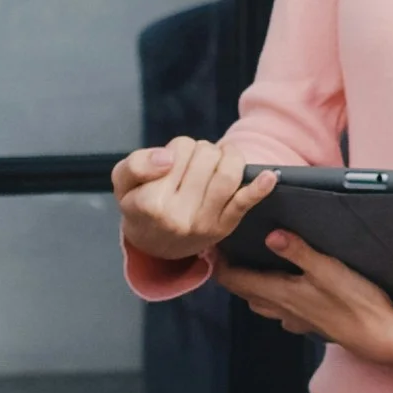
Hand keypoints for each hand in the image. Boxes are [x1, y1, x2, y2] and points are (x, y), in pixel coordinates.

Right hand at [114, 136, 274, 263]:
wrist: (156, 243)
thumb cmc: (139, 204)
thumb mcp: (123, 183)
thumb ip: (137, 164)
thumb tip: (167, 159)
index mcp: (151, 203)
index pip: (178, 151)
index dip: (177, 149)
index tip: (170, 162)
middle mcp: (179, 216)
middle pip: (205, 157)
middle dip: (201, 150)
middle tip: (192, 163)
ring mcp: (205, 224)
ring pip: (226, 174)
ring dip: (226, 157)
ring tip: (217, 159)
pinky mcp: (225, 226)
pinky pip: (244, 203)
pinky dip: (259, 188)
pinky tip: (270, 176)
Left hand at [217, 232, 392, 366]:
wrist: (381, 337)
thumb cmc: (358, 303)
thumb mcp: (329, 270)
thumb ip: (299, 252)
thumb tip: (270, 235)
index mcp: (280, 293)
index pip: (235, 280)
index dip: (219, 264)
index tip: (212, 245)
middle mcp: (282, 309)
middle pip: (243, 291)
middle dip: (231, 272)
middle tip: (226, 251)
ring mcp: (295, 319)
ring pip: (260, 303)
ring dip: (250, 285)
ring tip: (251, 265)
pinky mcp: (310, 323)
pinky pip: (280, 311)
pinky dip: (273, 297)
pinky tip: (285, 288)